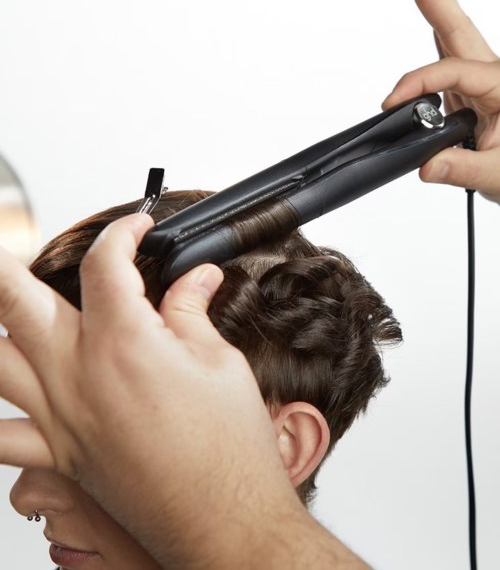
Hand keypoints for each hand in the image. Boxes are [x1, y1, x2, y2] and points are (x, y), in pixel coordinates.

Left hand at [0, 214, 369, 569]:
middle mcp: (79, 375)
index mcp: (124, 341)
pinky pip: (3, 437)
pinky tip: (4, 403)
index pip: (105, 263)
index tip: (136, 228)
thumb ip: (193, 311)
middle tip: (6, 249)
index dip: (121, 233)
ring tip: (5, 310)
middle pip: (15, 298)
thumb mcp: (220, 362)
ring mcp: (62, 417)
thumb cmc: (228, 449)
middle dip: (5, 264)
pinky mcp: (61, 454)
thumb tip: (196, 279)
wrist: (224, 519)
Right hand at [383, 0, 499, 202]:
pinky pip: (448, 58)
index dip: (418, 82)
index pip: (452, 71)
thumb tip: (427, 165)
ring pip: (454, 34)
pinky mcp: (469, 95)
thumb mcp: (496, 174)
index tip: (391, 103)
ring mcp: (479, 83)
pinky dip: (438, 32)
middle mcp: (492, 77)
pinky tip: (432, 17)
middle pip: (457, 27)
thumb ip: (461, 168)